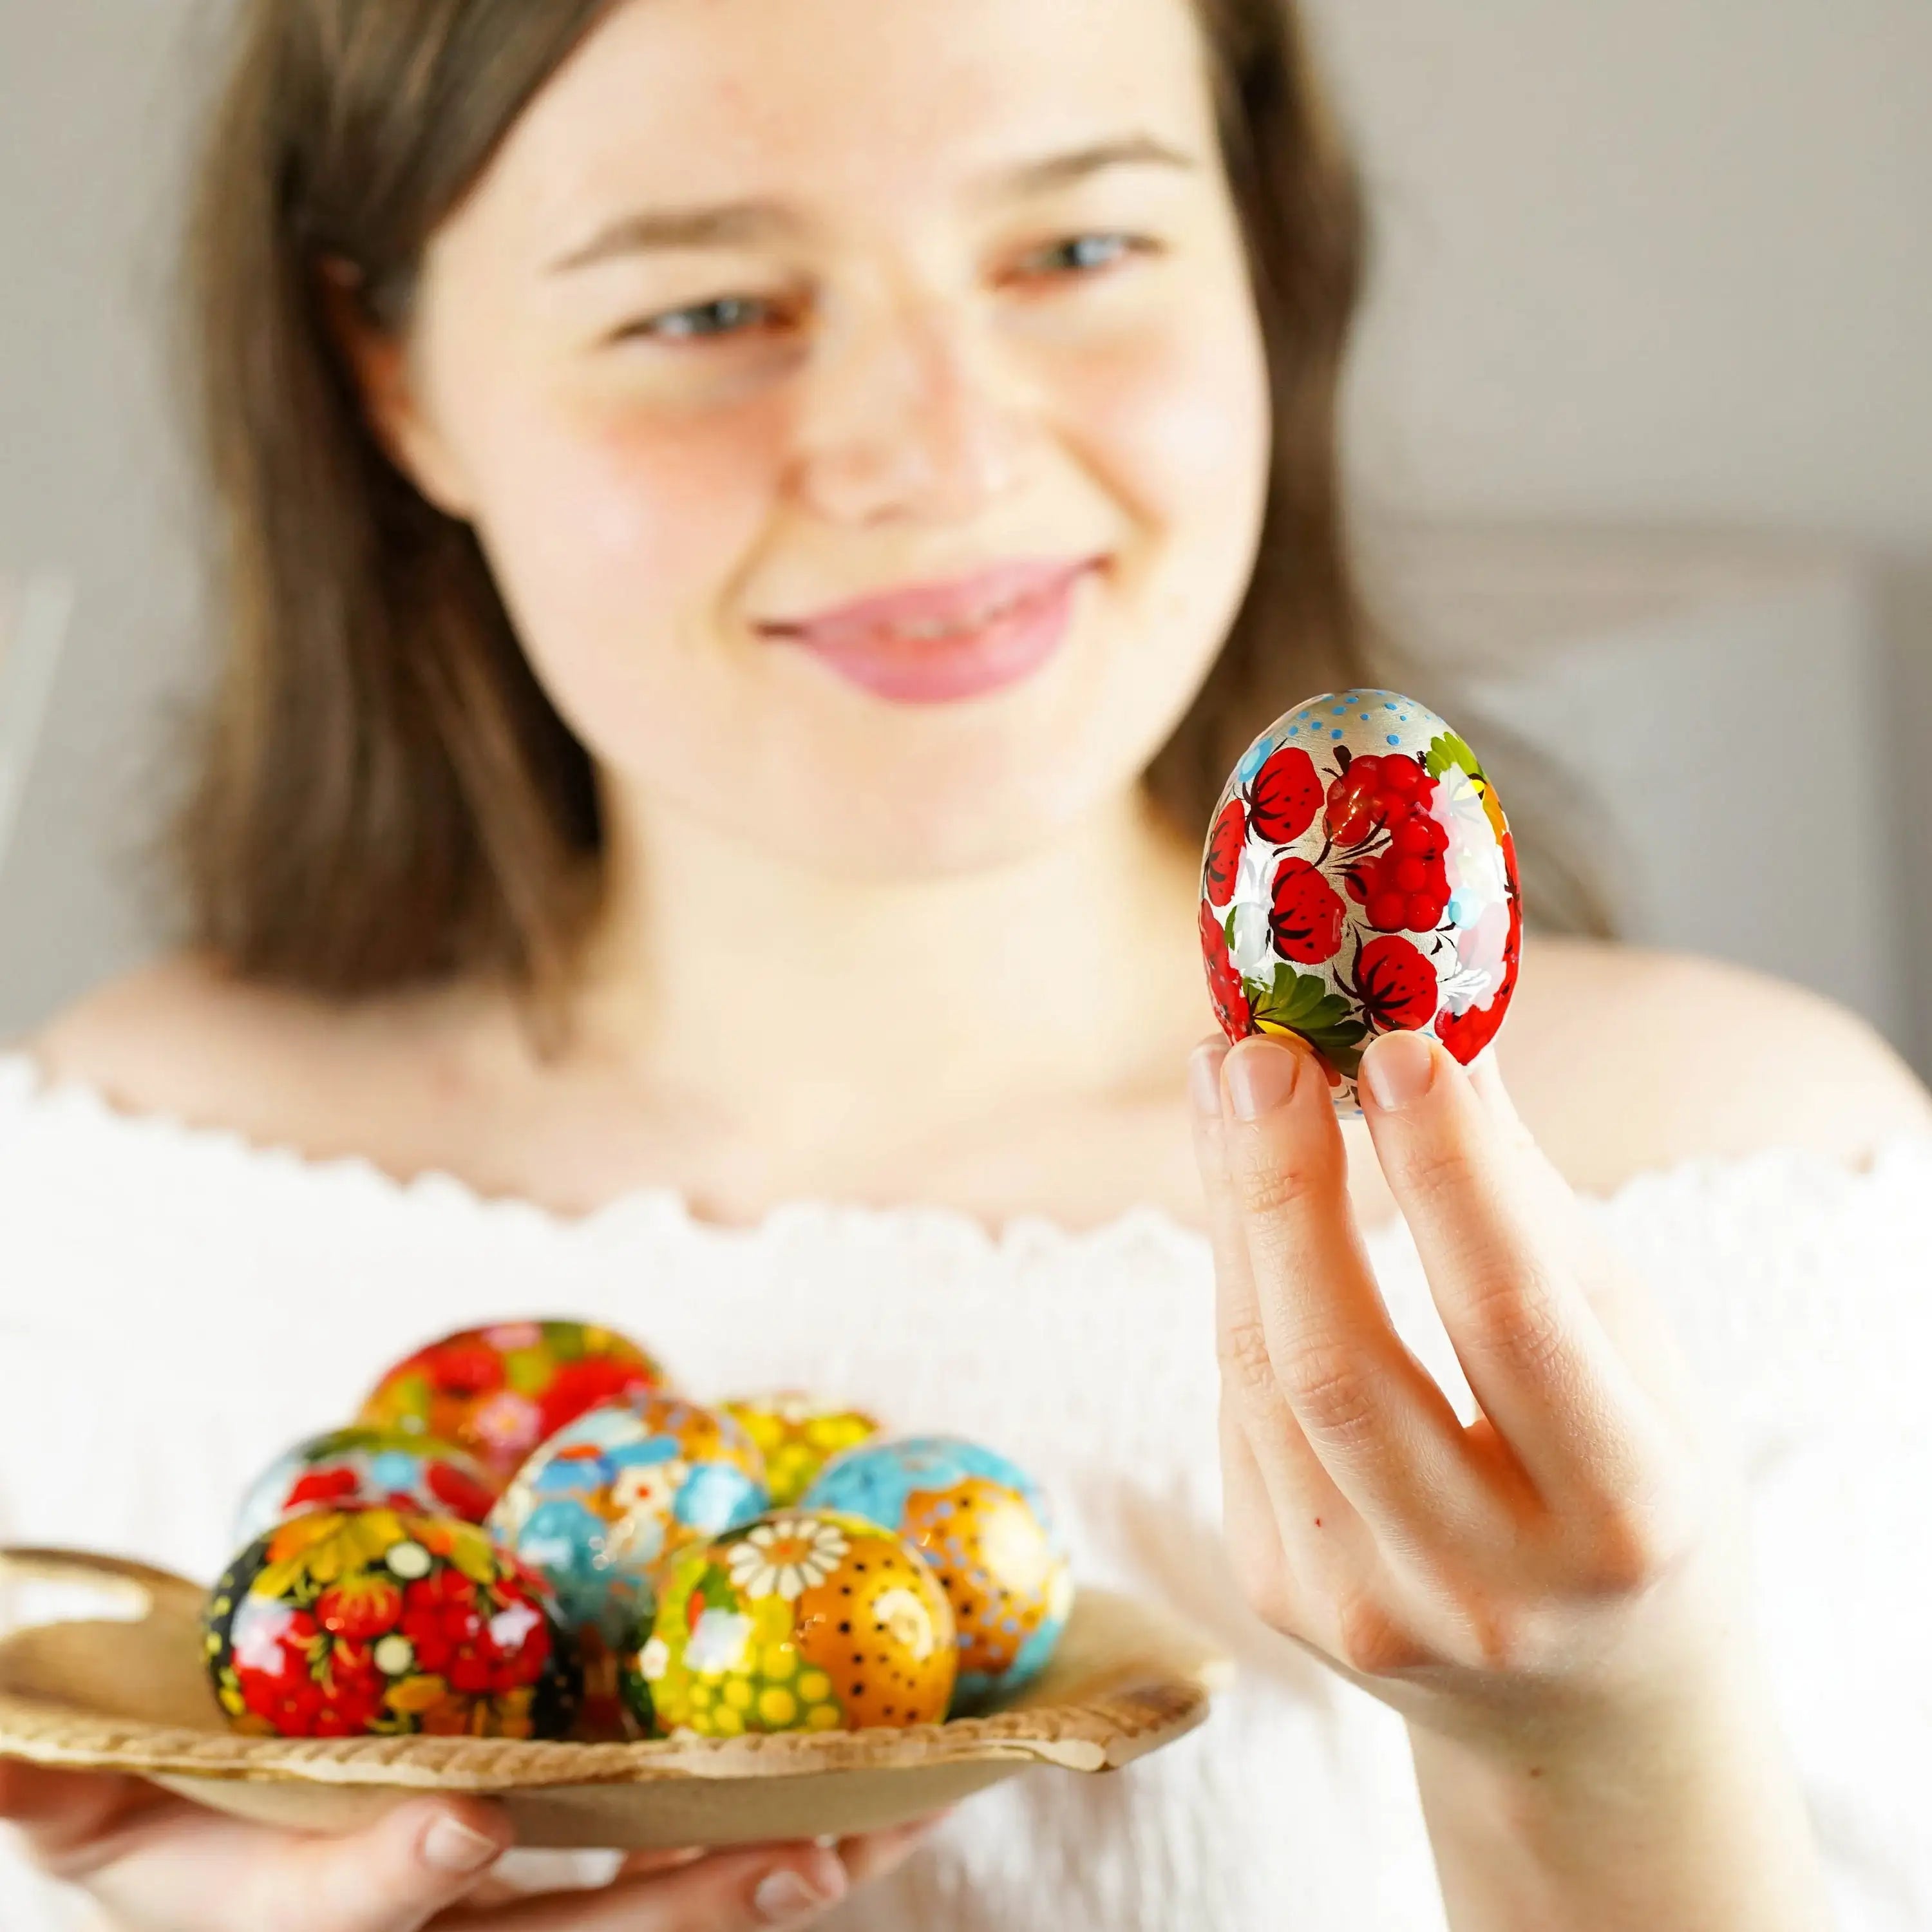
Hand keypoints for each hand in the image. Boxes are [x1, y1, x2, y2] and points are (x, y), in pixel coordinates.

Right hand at [0, 1761, 938, 1931]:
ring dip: (751, 1886)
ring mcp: (492, 1923)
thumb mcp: (67, 1777)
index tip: (465, 1821)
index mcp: (262, 1917)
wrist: (201, 1805)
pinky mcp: (555, 1885)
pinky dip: (753, 1847)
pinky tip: (853, 1813)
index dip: (383, 1885)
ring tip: (867, 1838)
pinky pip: (658, 1877)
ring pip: (630, 1926)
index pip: (316, 1922)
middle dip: (665, 1914)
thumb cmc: (135, 1789)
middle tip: (784, 1865)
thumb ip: (34, 1764)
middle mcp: (405, 1924)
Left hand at [1190, 1027, 1831, 1930]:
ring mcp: (1368, 1609)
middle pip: (1343, 1365)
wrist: (1593, 1703)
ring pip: (1263, 1380)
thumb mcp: (1631, 1354)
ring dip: (1234, 1212)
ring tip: (1227, 1077)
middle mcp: (1489, 1589)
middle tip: (1258, 1046)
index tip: (1395, 1042)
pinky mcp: (1285, 1596)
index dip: (1445, 1172)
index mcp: (1623, 1522)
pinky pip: (1240, 1410)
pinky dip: (1237, 1283)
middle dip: (1286, 1187)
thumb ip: (1526, 1204)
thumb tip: (1445, 1029)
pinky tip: (1240, 1187)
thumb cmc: (1634, 1490)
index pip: (1511, 1321)